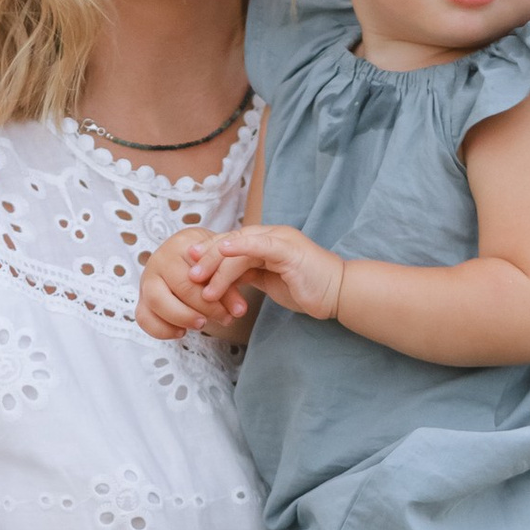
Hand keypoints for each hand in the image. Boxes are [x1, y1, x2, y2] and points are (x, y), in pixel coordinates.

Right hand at [137, 227, 239, 340]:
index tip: (237, 310)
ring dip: (182, 318)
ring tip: (202, 324)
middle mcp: (159, 260)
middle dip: (203, 308)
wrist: (190, 254)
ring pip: (156, 302)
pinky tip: (182, 331)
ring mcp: (147, 279)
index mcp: (181, 245)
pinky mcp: (142, 299)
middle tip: (223, 318)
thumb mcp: (224, 264)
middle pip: (178, 288)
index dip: (219, 296)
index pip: (198, 274)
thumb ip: (230, 284)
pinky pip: (144, 318)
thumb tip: (238, 309)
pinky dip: (162, 330)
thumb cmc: (209, 260)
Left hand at [179, 221, 346, 324]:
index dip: (210, 252)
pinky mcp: (289, 250)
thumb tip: (224, 279)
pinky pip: (260, 244)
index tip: (191, 264)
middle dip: (208, 257)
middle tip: (190, 274)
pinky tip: (224, 251)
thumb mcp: (270, 281)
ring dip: (219, 266)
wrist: (339, 293)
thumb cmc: (308, 288)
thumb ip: (249, 274)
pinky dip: (240, 245)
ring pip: (240, 245)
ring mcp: (280, 240)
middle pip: (231, 241)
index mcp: (267, 242)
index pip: (232, 243)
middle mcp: (271, 236)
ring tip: (204, 287)